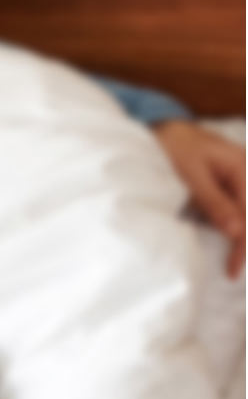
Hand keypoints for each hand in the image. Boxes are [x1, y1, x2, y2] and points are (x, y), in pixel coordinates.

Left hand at [154, 121, 245, 276]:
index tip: (232, 268)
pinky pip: (233, 209)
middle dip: (244, 243)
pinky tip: (229, 243)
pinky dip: (229, 225)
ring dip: (238, 237)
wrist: (160, 128)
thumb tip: (237, 231)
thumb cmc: (172, 145)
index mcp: (242, 167)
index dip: (242, 244)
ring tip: (232, 263)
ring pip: (243, 214)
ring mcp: (236, 179)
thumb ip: (213, 201)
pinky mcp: (225, 185)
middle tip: (232, 270)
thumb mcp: (190, 173)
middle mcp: (245, 173)